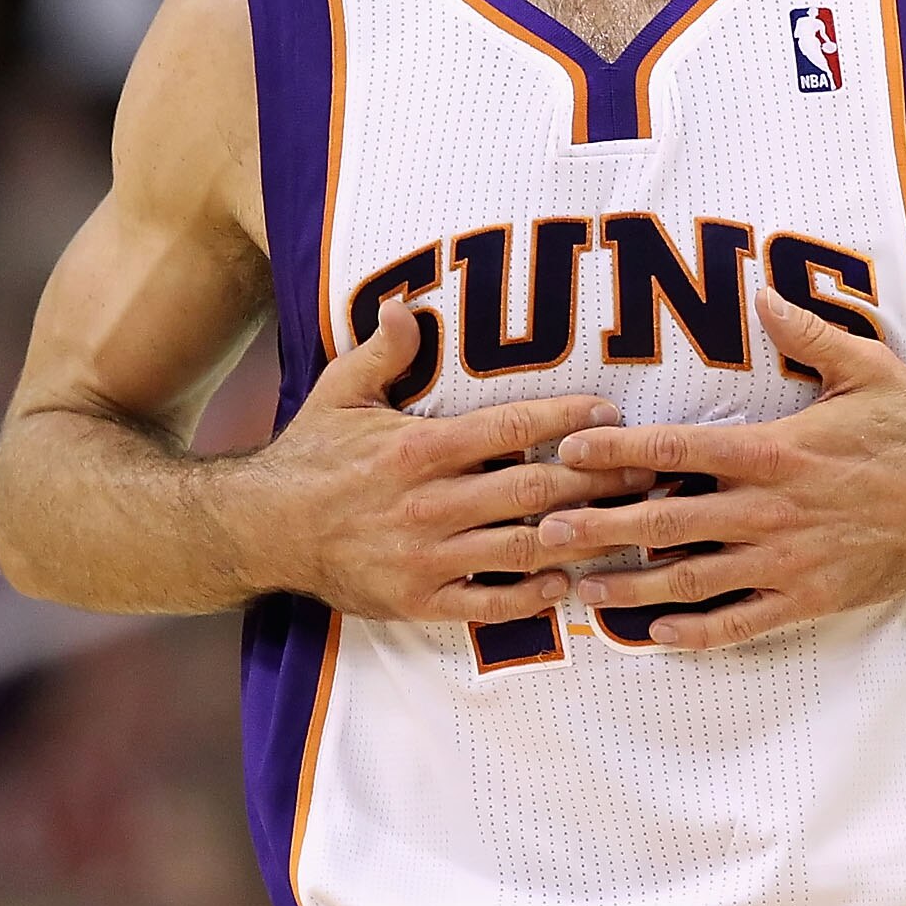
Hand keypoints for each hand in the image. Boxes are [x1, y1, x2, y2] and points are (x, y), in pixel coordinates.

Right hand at [229, 298, 651, 621]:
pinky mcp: (420, 600)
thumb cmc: (309, 456)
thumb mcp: (339, 392)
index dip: (569, 416)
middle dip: (598, 479)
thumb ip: (383, 349)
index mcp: (418, 448)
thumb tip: (411, 303)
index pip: (512, 427)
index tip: (611, 412)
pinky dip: (534, 595)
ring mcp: (427, 556)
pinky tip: (567, 580)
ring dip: (581, 536)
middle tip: (646, 471)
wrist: (259, 531)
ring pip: (524, 547)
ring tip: (627, 525)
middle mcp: (429, 503)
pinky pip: (490, 603)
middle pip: (535, 488)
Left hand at [535, 290, 905, 647]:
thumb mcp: (865, 366)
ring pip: (690, 581)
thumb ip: (804, 332)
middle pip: (663, 522)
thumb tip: (758, 293)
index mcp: (773, 451)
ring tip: (577, 589)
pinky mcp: (808, 600)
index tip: (566, 449)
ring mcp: (785, 562)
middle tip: (540, 531)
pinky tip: (652, 638)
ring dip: (628, 588)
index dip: (614, 451)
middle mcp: (768, 511)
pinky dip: (692, 634)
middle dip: (597, 526)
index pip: (674, 451)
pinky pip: (738, 624)